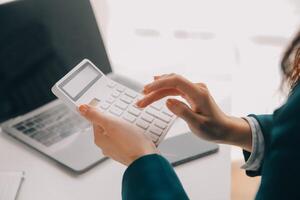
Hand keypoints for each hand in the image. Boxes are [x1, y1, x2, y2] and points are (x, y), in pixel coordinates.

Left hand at [79, 105, 157, 165]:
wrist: (147, 159)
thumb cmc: (130, 143)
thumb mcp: (111, 124)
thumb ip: (96, 115)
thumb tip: (81, 108)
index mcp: (99, 139)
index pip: (96, 120)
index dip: (104, 112)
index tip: (112, 108)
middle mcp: (106, 146)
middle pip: (108, 126)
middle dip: (115, 119)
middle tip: (124, 115)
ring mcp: (117, 149)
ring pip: (118, 132)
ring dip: (124, 126)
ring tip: (132, 123)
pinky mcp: (128, 151)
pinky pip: (127, 138)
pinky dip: (131, 133)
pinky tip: (137, 132)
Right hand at [137, 74, 251, 150]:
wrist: (224, 129)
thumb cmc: (214, 128)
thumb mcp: (198, 125)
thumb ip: (183, 112)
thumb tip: (168, 101)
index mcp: (198, 93)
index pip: (176, 81)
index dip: (159, 83)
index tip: (146, 90)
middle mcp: (196, 88)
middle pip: (171, 82)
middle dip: (154, 90)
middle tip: (141, 100)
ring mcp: (194, 89)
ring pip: (171, 85)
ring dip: (157, 91)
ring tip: (144, 97)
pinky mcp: (191, 93)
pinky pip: (175, 88)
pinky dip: (163, 90)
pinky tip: (155, 89)